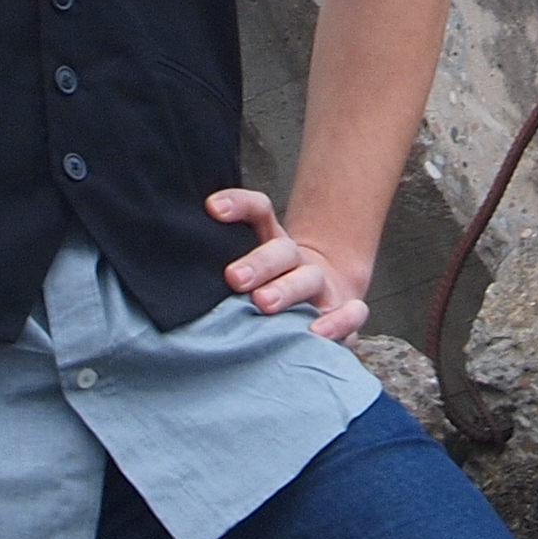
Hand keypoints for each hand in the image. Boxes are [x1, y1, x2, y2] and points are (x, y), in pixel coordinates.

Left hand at [210, 187, 374, 345]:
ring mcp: (324, 286)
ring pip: (309, 280)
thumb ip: (225, 264)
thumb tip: (186, 262)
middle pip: (282, 251)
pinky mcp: (345, 312)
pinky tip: (316, 333)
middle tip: (234, 277)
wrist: (329, 298)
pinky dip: (338, 322)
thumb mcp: (252, 275)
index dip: (239, 205)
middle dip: (258, 263)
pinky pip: (351, 313)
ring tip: (263, 303)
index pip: (259, 213)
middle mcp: (298, 261)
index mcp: (273, 246)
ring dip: (287, 290)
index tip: (213, 209)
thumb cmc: (277, 289)